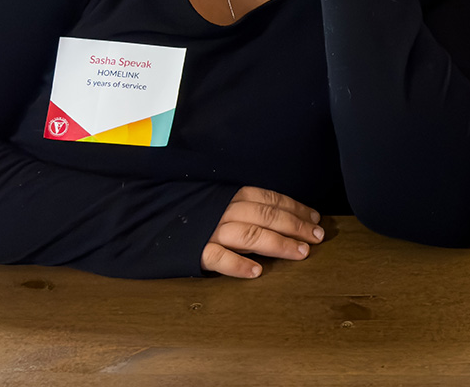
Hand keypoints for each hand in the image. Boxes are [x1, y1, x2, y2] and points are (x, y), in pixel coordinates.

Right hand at [200, 186, 324, 277]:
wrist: (152, 223)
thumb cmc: (196, 215)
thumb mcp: (223, 203)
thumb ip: (249, 209)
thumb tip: (288, 219)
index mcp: (233, 196)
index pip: (271, 200)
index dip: (296, 209)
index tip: (315, 218)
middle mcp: (224, 210)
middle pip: (266, 216)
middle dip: (295, 226)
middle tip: (317, 237)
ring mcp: (209, 230)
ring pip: (249, 235)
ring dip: (278, 244)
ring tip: (300, 253)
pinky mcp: (194, 251)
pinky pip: (217, 258)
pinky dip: (237, 265)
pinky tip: (257, 272)